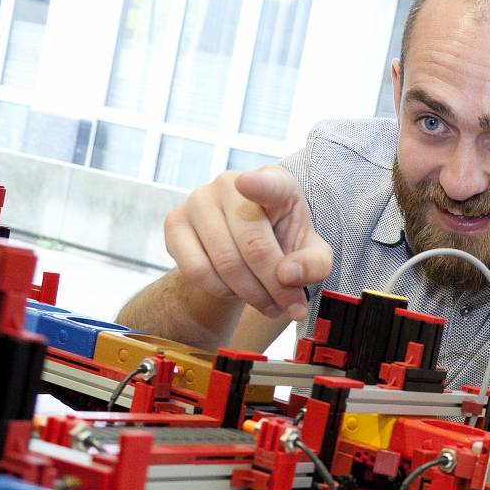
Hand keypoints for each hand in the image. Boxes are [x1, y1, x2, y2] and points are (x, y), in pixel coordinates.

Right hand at [162, 167, 331, 321]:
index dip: (258, 184)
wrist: (241, 250)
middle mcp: (230, 183)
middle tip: (287, 308)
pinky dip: (220, 291)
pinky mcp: (175, 222)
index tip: (247, 185)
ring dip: (251, 295)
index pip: (267, 183)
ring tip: (267, 303)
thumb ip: (314, 264)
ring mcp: (198, 200)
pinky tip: (234, 290)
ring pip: (226, 263)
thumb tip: (288, 275)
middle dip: (275, 287)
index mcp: (274, 182)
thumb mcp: (311, 255)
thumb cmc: (281, 244)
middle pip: (253, 245)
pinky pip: (197, 270)